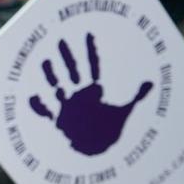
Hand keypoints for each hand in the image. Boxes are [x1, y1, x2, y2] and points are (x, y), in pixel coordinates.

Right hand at [30, 33, 154, 155]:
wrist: (97, 150)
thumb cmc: (109, 131)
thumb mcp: (125, 112)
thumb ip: (136, 96)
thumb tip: (151, 82)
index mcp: (94, 91)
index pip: (92, 65)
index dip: (91, 50)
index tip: (89, 33)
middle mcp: (79, 95)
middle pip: (72, 71)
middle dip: (67, 56)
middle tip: (61, 39)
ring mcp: (68, 106)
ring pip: (57, 86)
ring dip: (51, 75)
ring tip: (45, 61)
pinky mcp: (59, 120)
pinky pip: (46, 111)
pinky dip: (38, 105)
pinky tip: (31, 96)